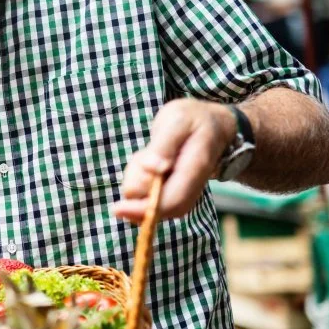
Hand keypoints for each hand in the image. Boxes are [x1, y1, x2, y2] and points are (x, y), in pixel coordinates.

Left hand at [113, 99, 235, 221]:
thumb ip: (164, 145)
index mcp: (196, 168)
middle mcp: (192, 187)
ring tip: (147, 153)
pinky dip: (137, 180)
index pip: (173, 201)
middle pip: (158, 209)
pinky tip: (146, 160)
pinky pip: (148, 195)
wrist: (211, 123)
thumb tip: (153, 168)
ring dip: (135, 181)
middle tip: (140, 158)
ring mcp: (183, 192)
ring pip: (148, 202)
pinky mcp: (173, 191)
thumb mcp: (177, 120)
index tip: (118, 208)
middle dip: (135, 191)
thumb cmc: (192, 119)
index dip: (145, 209)